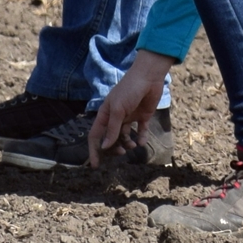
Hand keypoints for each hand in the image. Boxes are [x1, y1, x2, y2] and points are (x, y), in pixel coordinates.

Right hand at [88, 51, 173, 167]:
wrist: (149, 77)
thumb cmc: (129, 90)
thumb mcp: (118, 109)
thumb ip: (112, 129)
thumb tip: (104, 147)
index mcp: (105, 114)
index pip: (95, 135)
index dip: (94, 150)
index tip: (95, 165)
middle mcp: (116, 117)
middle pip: (110, 138)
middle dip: (114, 148)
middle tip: (121, 152)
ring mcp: (129, 117)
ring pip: (125, 137)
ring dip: (128, 144)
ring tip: (133, 145)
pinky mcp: (142, 116)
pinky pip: (140, 132)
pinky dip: (141, 138)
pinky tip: (142, 141)